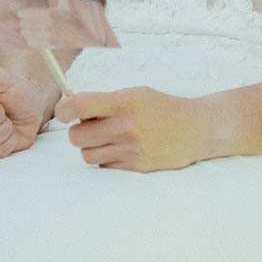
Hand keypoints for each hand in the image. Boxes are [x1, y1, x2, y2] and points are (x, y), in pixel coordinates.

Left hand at [16, 0, 80, 49]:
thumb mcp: (68, 6)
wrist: (82, 36)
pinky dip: (31, 40)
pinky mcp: (48, 45)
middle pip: (23, 24)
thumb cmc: (73, 20)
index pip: (25, 13)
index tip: (27, 14)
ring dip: (27, 32)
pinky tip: (37, 37)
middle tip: (30, 22)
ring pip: (26, 33)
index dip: (24, 13)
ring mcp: (47, 35)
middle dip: (25, 23)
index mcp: (49, 13)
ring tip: (33, 30)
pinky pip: (31, 42)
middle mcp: (47, 24)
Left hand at [57, 86, 212, 171]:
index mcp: (124, 102)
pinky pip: (104, 166)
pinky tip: (124, 149)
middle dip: (80, 131)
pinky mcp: (136, 168)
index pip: (79, 106)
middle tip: (94, 126)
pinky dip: (108, 158)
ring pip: (87, 155)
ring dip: (93, 147)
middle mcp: (126, 127)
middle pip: (76, 137)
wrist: (197, 129)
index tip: (64, 111)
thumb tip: (70, 108)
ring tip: (111, 138)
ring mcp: (131, 150)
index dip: (64, 110)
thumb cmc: (161, 108)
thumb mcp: (136, 94)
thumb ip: (105, 101)